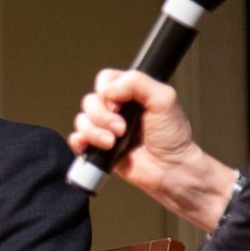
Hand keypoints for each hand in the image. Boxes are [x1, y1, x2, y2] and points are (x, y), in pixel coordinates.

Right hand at [70, 69, 236, 230]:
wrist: (171, 170)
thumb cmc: (172, 137)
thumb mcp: (164, 99)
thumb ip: (137, 82)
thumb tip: (109, 89)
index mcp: (130, 93)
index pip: (105, 80)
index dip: (108, 91)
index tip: (121, 105)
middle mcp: (116, 110)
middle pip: (90, 100)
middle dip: (102, 116)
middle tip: (121, 128)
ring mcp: (106, 129)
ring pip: (82, 120)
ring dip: (95, 132)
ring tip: (113, 143)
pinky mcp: (98, 149)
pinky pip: (76, 140)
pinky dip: (80, 142)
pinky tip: (91, 146)